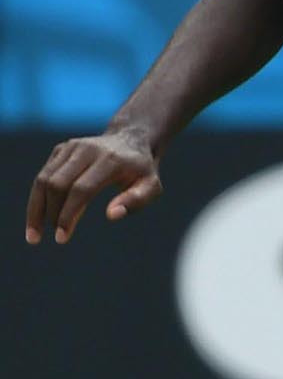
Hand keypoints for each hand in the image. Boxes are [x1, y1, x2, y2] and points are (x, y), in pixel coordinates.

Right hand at [24, 131, 162, 244]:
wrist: (130, 139)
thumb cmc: (142, 171)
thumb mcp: (151, 186)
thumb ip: (136, 200)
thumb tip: (111, 215)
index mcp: (109, 160)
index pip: (81, 189)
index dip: (68, 214)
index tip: (62, 237)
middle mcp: (86, 150)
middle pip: (57, 184)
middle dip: (51, 213)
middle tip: (55, 238)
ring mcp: (70, 148)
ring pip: (43, 179)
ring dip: (35, 209)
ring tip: (34, 234)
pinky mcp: (60, 150)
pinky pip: (43, 175)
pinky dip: (38, 198)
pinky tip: (39, 218)